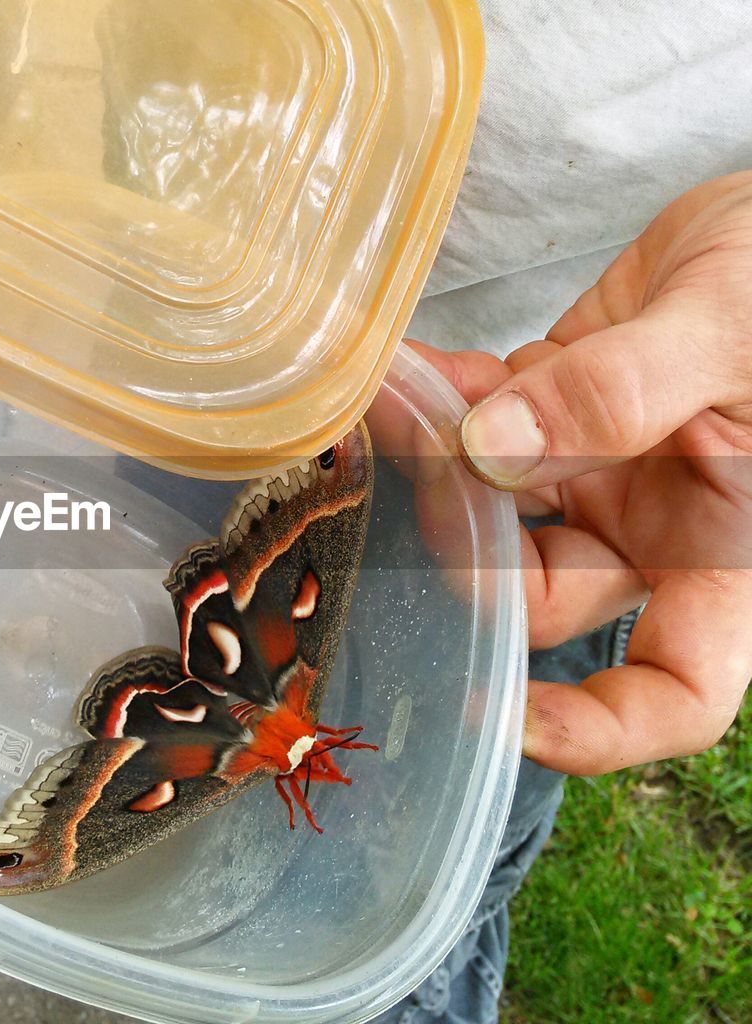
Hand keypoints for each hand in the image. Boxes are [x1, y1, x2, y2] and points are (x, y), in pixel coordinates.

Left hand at [410, 172, 751, 775]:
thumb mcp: (734, 329)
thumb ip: (621, 392)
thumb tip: (491, 452)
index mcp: (727, 546)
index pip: (677, 692)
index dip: (594, 729)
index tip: (500, 715)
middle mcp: (654, 527)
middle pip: (537, 596)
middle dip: (465, 548)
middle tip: (418, 466)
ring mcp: (594, 472)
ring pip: (487, 514)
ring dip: (433, 466)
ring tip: (391, 406)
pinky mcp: (547, 412)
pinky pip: (476, 424)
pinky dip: (437, 400)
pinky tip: (406, 368)